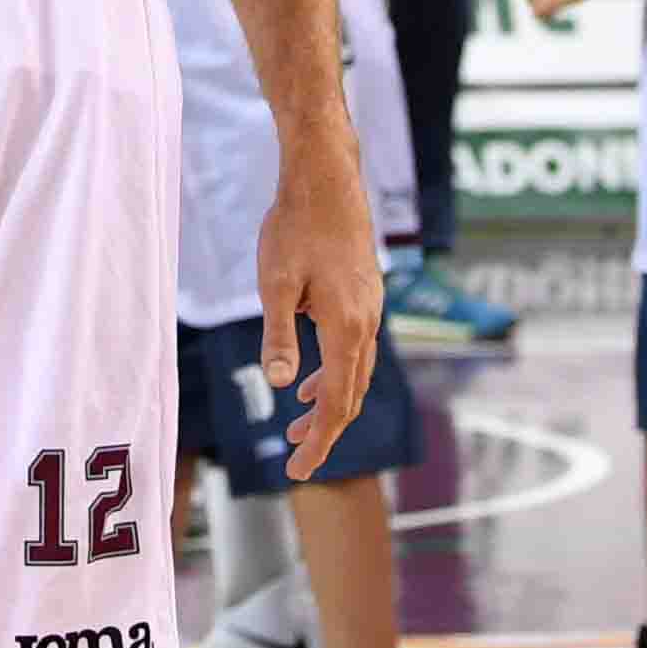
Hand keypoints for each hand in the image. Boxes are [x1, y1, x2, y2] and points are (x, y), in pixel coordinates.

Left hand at [256, 139, 385, 475]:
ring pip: (356, 374)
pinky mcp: (365, 296)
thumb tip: (281, 385)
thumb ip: (278, 335)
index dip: (319, 440)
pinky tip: (310, 379)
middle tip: (297, 459)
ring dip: (331, 404)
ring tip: (300, 425)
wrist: (327, 178)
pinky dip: (337, 375)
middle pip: (352, 396)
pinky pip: (356, 351)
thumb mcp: (275, 283)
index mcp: (346, 327)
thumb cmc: (295, 225)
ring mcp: (370, 309)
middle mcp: (366, 323)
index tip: (297, 469)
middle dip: (326, 431)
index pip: (337, 402)